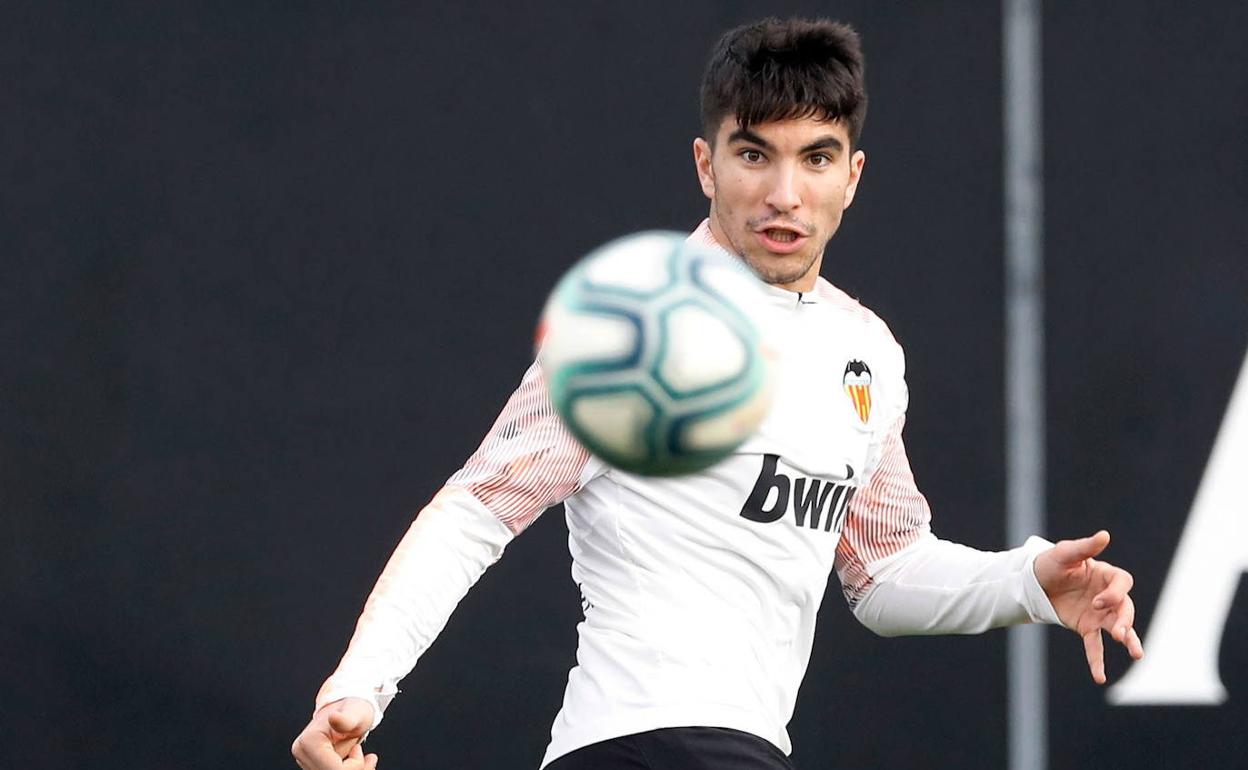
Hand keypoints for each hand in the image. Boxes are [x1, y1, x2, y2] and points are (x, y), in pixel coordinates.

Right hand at [291, 697, 378, 769]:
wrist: (348, 711)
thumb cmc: (353, 710)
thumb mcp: (356, 713)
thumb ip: (346, 720)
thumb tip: (334, 717)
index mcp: (308, 742)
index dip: (354, 765)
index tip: (359, 749)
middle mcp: (302, 754)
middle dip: (355, 768)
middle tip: (368, 758)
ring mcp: (306, 761)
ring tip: (364, 757)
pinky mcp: (313, 766)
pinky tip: (358, 762)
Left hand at [1033, 530, 1144, 683]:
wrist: (1033, 581)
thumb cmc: (1051, 563)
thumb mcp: (1065, 553)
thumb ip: (1085, 548)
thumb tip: (1105, 535)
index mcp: (1106, 575)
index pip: (1122, 583)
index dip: (1114, 593)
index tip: (1098, 601)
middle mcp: (1107, 596)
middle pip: (1125, 608)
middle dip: (1125, 620)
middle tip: (1120, 634)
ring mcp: (1099, 614)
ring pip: (1119, 628)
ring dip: (1127, 639)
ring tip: (1136, 653)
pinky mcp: (1086, 627)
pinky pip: (1094, 646)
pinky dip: (1097, 661)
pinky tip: (1100, 677)